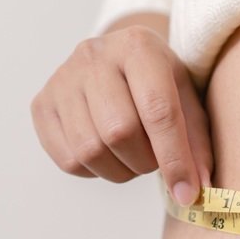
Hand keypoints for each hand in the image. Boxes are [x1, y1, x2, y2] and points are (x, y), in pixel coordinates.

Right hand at [30, 25, 212, 205]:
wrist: (116, 60)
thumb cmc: (158, 83)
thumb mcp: (186, 99)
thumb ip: (197, 143)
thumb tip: (197, 190)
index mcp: (138, 46)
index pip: (157, 109)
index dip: (174, 157)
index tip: (187, 193)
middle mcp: (94, 55)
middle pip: (119, 132)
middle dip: (144, 162)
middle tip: (154, 160)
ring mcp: (62, 79)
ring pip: (90, 151)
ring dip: (119, 170)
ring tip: (131, 156)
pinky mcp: (42, 104)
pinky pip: (67, 160)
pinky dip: (93, 171)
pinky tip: (106, 154)